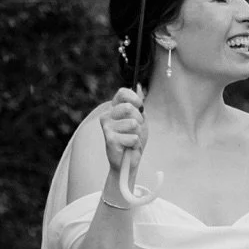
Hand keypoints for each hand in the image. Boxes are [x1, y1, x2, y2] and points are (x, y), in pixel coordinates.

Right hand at [96, 88, 160, 206]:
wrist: (128, 162)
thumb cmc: (133, 140)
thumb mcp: (140, 120)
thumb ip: (139, 104)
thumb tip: (139, 86)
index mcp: (114, 108)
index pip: (122, 93)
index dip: (135, 98)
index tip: (141, 108)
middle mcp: (107, 115)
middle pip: (129, 108)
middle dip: (139, 120)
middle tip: (136, 130)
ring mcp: (107, 127)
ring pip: (133, 124)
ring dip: (137, 134)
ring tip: (131, 139)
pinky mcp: (110, 139)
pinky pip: (133, 138)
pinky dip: (135, 144)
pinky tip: (128, 147)